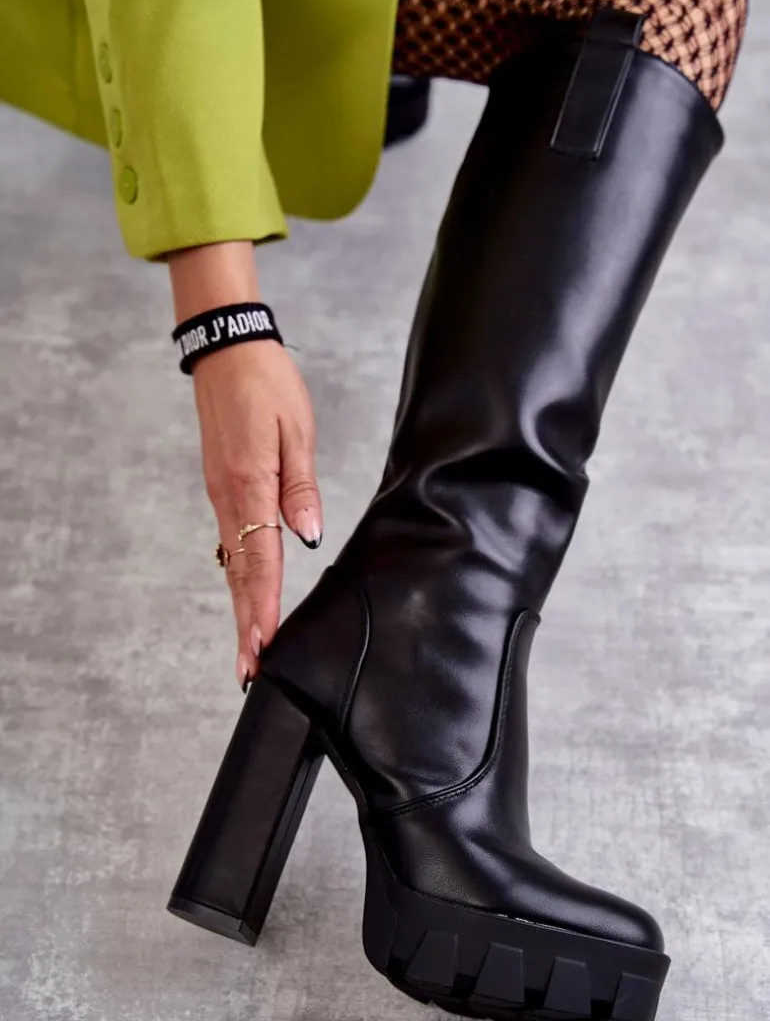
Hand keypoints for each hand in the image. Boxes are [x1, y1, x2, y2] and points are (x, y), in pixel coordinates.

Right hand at [169, 241, 322, 689]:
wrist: (228, 350)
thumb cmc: (268, 385)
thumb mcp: (297, 431)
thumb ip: (301, 487)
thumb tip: (306, 537)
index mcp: (251, 485)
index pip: (260, 560)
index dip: (263, 608)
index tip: (263, 647)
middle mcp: (228, 497)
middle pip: (240, 572)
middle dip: (247, 623)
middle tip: (249, 670)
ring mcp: (220, 494)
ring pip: (233, 561)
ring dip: (242, 605)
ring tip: (249, 647)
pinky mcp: (221, 487)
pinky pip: (231, 540)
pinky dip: (238, 575)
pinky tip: (246, 596)